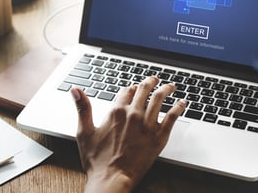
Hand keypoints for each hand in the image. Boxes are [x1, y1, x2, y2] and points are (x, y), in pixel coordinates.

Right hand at [71, 76, 185, 192]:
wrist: (112, 179)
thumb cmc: (97, 160)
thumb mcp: (84, 131)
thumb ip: (82, 108)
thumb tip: (75, 90)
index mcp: (116, 112)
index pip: (126, 91)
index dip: (130, 87)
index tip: (133, 87)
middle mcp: (133, 115)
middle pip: (144, 90)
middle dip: (150, 82)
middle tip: (154, 79)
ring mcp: (147, 125)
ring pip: (160, 99)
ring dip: (166, 89)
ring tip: (170, 86)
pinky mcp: (159, 137)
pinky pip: (172, 117)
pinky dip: (179, 107)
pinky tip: (182, 103)